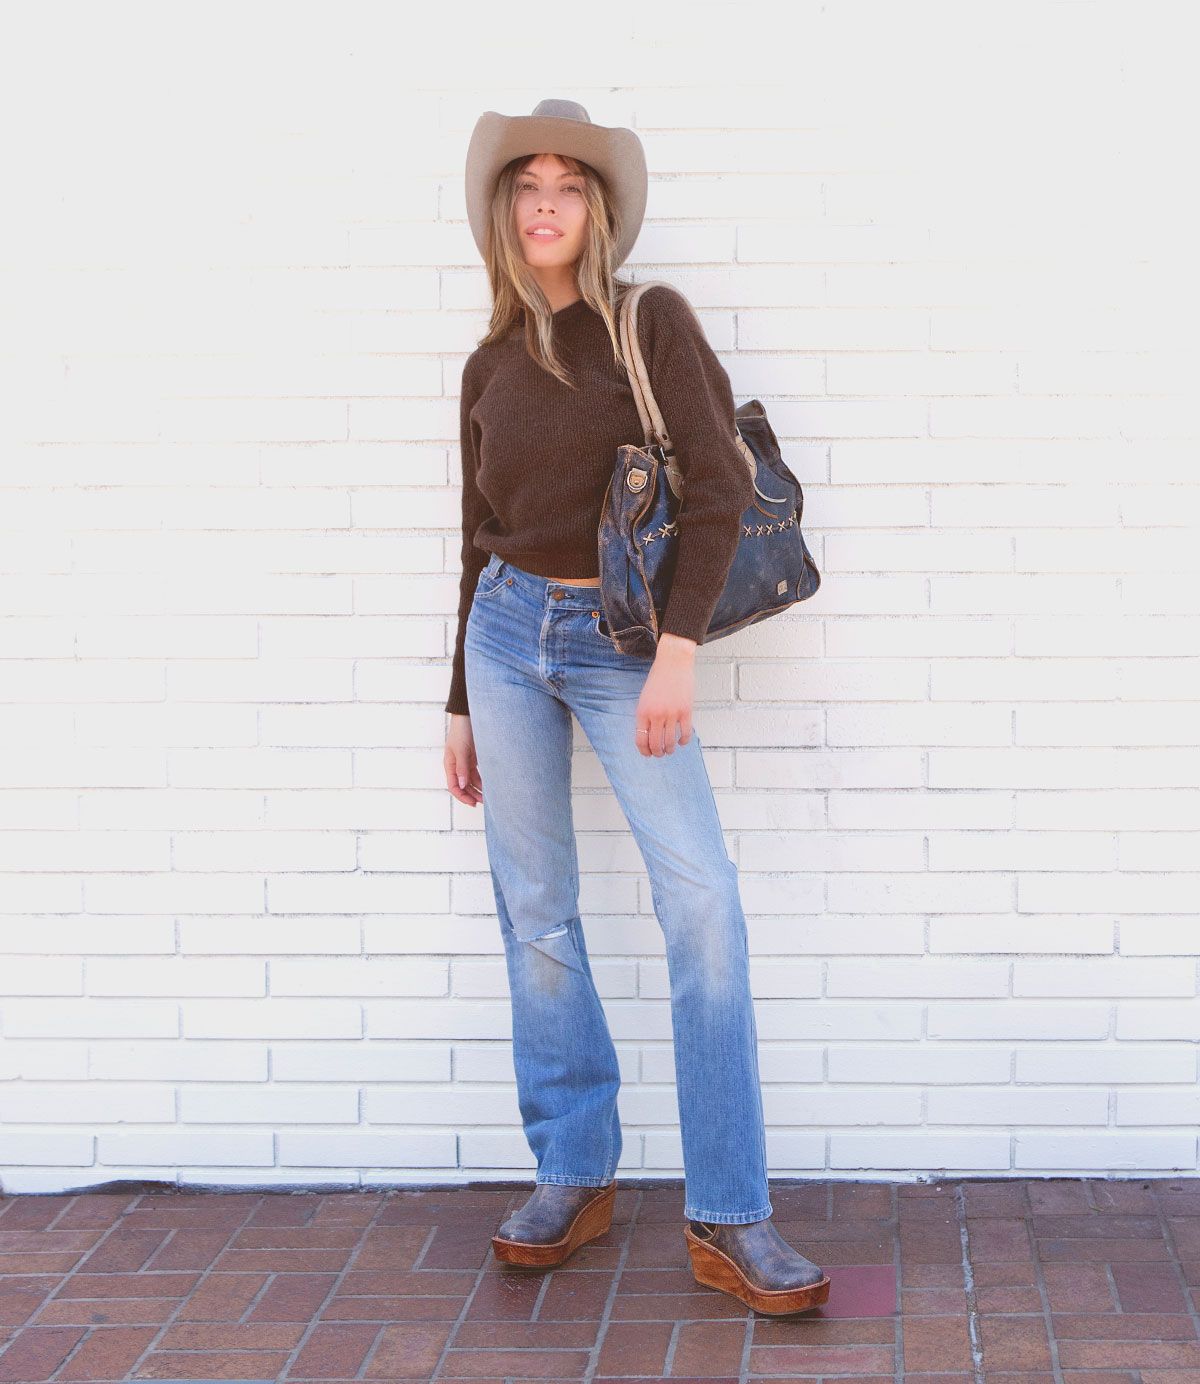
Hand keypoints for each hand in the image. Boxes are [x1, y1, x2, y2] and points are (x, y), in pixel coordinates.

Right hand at [444, 714, 483, 804]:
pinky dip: (482, 780)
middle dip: (472, 795)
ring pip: (471, 781)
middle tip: (483, 802)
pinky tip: (489, 785)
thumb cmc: (461, 730)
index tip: (473, 803)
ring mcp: (465, 762)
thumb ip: (462, 768)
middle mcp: (457, 765)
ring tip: (488, 796)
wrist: (468, 715)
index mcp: (449, 765)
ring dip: (478, 789)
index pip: (453, 786)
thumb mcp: (461, 750)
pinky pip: (477, 773)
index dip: (462, 796)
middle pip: (463, 786)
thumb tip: (462, 785)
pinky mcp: (474, 758)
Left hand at [635, 633, 695, 755]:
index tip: (647, 754)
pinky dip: (683, 741)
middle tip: (659, 754)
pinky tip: (681, 742)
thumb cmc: (657, 679)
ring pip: (670, 742)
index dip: (644, 751)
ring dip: (669, 750)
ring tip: (670, 750)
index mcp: (642, 712)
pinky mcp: (686, 711)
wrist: (673, 663)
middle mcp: (656, 715)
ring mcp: (672, 714)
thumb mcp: (645, 698)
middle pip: (655, 744)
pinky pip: (685, 733)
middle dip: (657, 753)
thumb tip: (648, 735)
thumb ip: (646, 716)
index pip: (641, 740)